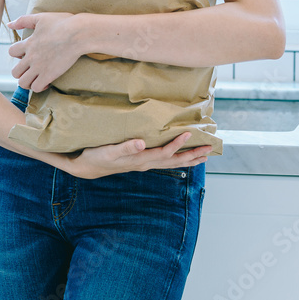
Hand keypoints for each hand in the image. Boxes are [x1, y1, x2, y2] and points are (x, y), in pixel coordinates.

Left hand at [7, 13, 80, 90]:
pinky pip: (36, 87)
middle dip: (21, 72)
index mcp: (29, 43)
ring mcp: (39, 67)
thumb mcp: (41, 17)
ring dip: (28, 82)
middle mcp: (31, 57)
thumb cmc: (63, 23)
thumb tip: (9, 24)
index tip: (25, 54)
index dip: (16, 54)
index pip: (11, 52)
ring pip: (23, 83)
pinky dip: (40, 87)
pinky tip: (47, 81)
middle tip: (30, 70)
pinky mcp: (49, 75)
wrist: (78, 33)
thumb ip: (23, 20)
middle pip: (15, 72)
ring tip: (36, 78)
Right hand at [61, 132, 212, 179]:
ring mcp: (145, 164)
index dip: (178, 144)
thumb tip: (142, 143)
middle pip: (174, 161)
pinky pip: (165, 161)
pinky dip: (177, 158)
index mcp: (141, 159)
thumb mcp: (109, 150)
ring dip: (189, 159)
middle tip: (210, 149)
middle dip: (192, 155)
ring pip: (172, 163)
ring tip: (205, 155)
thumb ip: (126, 146)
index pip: (164, 153)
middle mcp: (146, 163)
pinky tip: (183, 155)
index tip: (190, 133)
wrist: (88, 167)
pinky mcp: (142, 161)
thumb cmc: (98, 156)